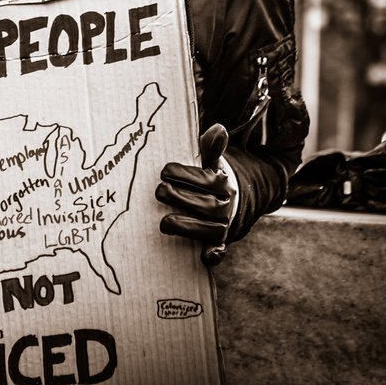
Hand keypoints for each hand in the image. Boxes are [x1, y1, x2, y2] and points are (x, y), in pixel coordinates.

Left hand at [156, 123, 237, 264]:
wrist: (224, 204)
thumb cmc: (206, 180)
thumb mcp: (208, 163)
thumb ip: (209, 149)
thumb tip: (218, 128)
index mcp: (224, 185)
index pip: (209, 180)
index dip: (186, 175)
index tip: (164, 171)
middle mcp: (227, 207)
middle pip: (209, 206)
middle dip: (181, 199)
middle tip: (158, 192)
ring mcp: (223, 226)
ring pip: (211, 230)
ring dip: (188, 227)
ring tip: (164, 222)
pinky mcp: (217, 243)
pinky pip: (219, 251)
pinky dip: (214, 255)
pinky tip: (206, 255)